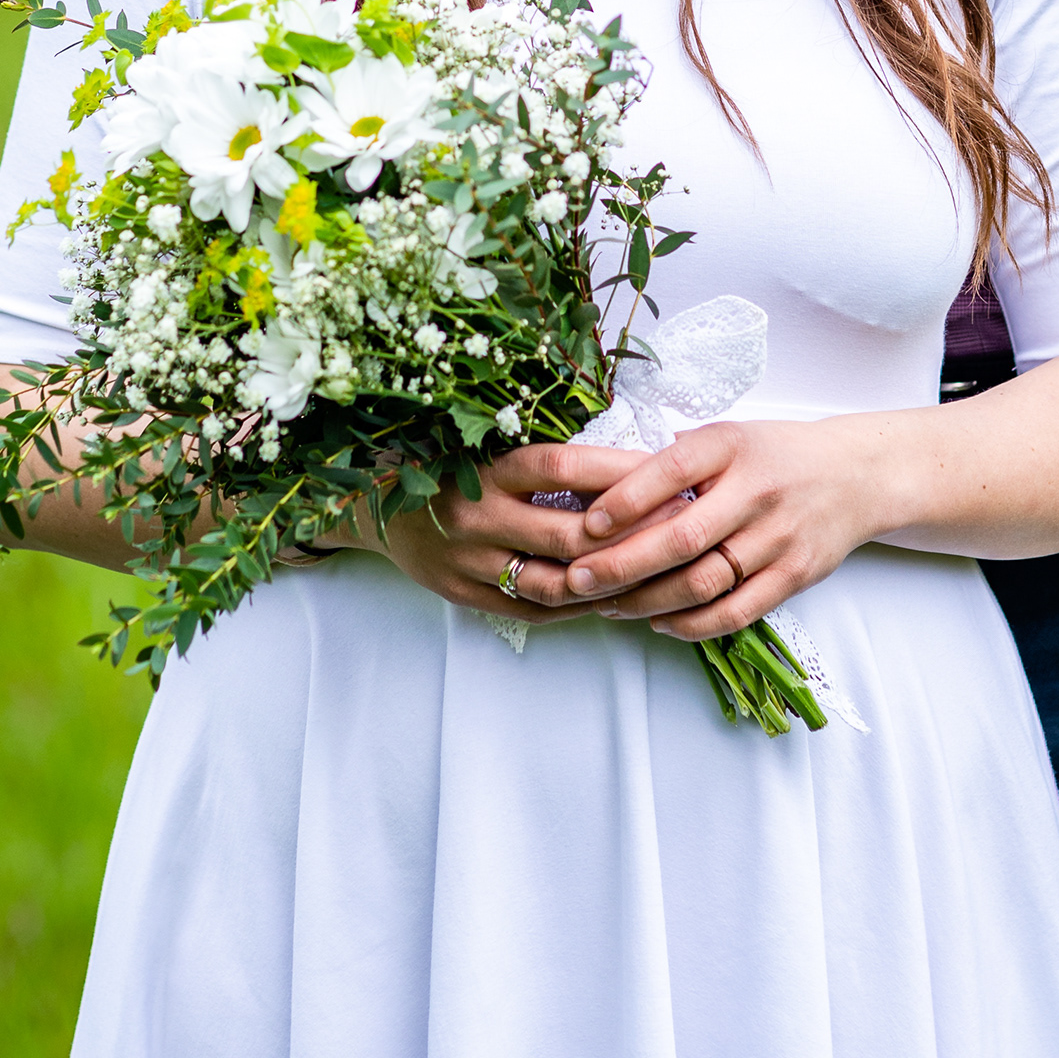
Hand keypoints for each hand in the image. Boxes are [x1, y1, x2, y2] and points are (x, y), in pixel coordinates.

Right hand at [362, 440, 656, 618]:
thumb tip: (637, 463)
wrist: (378, 504)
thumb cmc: (454, 465)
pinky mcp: (462, 594)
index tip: (670, 473)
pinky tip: (613, 599)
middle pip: (568, 536)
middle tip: (681, 532)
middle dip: (630, 537)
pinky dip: (578, 608)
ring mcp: (468, 560)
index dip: (620, 473)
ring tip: (658, 574)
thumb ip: (552, 461)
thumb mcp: (494, 447)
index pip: (565, 468)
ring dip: (610, 583)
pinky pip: (532, 610)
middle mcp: (478, 513)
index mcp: (490, 466)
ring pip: (555, 585)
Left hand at [559, 417, 887, 642]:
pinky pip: (736, 611)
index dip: (627, 499)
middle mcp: (757, 489)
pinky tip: (660, 622)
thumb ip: (676, 460)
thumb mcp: (728, 437)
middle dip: (623, 564)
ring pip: (704, 582)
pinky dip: (692, 624)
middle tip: (577, 579)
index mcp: (732, 445)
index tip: (588, 524)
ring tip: (610, 605)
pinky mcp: (795, 575)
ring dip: (649, 600)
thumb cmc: (774, 455)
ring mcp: (779, 536)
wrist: (856, 475)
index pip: (673, 471)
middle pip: (683, 537)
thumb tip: (599, 484)